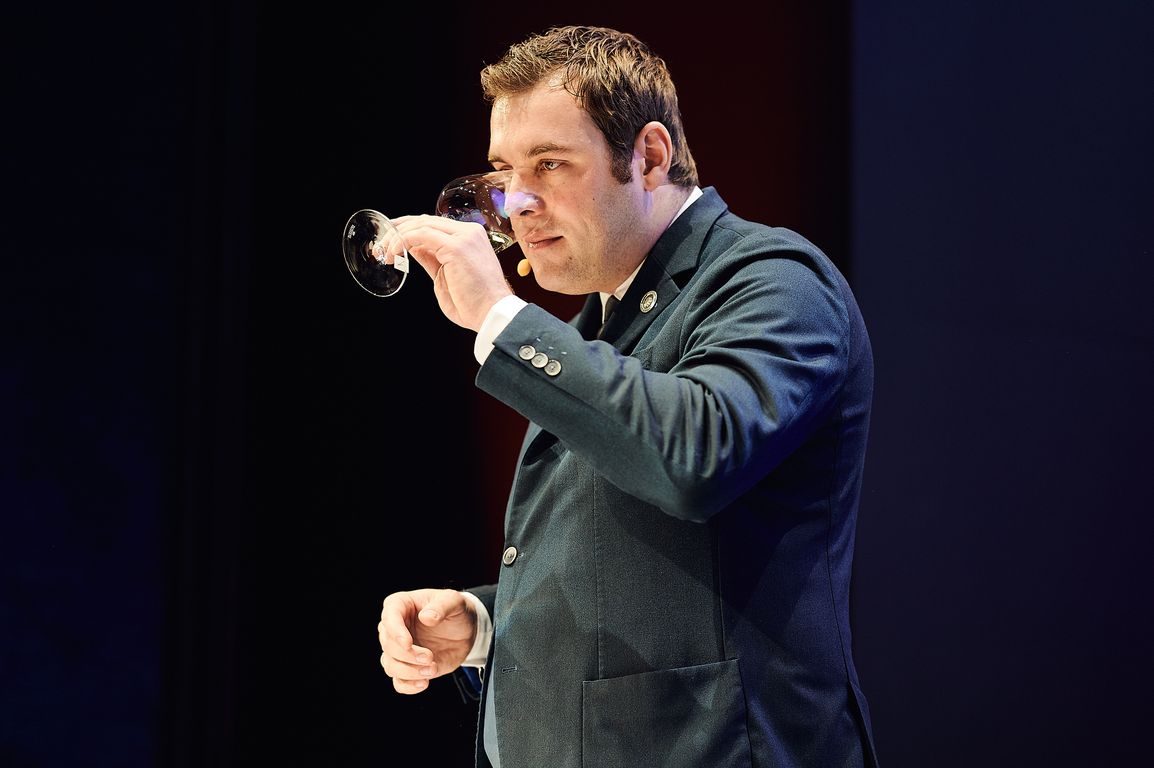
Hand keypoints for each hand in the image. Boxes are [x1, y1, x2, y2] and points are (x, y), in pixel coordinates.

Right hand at [378, 588, 477, 693]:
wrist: (465, 632)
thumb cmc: (456, 611)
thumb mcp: (454, 601)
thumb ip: (442, 606)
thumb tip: (426, 617)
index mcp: (400, 605)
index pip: (389, 617)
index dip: (396, 632)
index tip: (408, 644)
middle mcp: (394, 628)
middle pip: (388, 645)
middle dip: (408, 655)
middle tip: (430, 657)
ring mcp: (399, 650)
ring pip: (390, 666)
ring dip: (410, 672)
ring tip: (432, 670)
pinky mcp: (407, 667)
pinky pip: (398, 682)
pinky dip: (408, 686)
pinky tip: (424, 683)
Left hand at [388, 214, 513, 330]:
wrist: (492, 314)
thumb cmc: (473, 303)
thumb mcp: (445, 275)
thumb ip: (431, 258)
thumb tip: (411, 247)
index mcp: (469, 238)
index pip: (433, 224)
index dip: (408, 228)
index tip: (390, 239)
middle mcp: (469, 232)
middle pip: (425, 220)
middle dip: (399, 230)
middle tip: (381, 244)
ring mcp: (464, 237)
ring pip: (421, 224)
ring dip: (397, 236)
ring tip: (385, 252)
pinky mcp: (456, 247)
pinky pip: (421, 235)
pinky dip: (403, 241)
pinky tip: (394, 253)